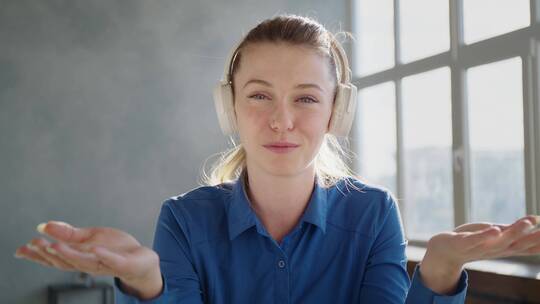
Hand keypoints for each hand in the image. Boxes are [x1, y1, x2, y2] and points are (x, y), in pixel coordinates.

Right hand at [14, 221, 161, 298]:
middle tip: (35, 244)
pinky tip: (94, 248)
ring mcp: (106, 265)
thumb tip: (44, 225)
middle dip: (48, 254)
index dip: (37, 255)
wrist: (142, 259)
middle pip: (65, 262)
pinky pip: (112, 261)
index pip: (55, 259)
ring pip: (84, 262)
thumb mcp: (90, 237)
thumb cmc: (115, 249)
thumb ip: (68, 233)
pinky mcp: (123, 264)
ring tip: (55, 245)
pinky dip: (103, 256)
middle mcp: (89, 264)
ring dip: (69, 255)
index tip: (21, 249)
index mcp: (80, 258)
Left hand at [420, 215, 539, 293]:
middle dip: (533, 236)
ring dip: (513, 232)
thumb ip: (514, 230)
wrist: (444, 252)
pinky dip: (484, 236)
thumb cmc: (473, 241)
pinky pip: (474, 240)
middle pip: (517, 244)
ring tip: (526, 222)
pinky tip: (494, 230)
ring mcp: (478, 248)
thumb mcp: (496, 235)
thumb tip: (537, 219)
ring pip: (498, 241)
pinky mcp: (462, 243)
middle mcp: (494, 250)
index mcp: (504, 248)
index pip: (528, 247)